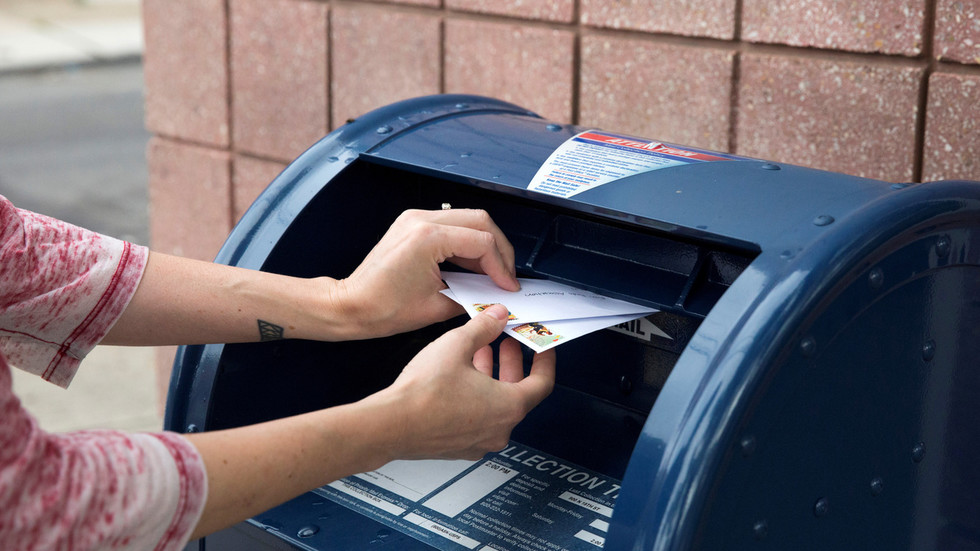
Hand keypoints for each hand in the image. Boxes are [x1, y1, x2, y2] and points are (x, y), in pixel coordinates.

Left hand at [332, 209, 519, 339]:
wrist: (351, 304)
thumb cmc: (381, 308)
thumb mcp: (437, 307)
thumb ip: (472, 296)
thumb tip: (494, 294)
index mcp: (428, 238)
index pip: (483, 243)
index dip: (501, 266)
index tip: (508, 285)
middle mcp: (421, 220)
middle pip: (481, 222)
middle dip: (499, 249)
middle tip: (506, 275)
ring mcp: (415, 218)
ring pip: (468, 219)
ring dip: (485, 244)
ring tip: (492, 272)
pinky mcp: (413, 224)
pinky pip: (451, 226)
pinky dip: (467, 243)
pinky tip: (472, 266)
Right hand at [373, 304, 554, 460]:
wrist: (391, 425)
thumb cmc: (423, 393)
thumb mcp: (457, 345)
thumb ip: (484, 328)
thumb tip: (498, 316)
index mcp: (509, 406)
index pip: (542, 383)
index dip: (544, 360)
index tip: (542, 348)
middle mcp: (499, 429)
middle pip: (519, 394)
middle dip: (513, 365)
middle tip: (506, 343)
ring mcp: (480, 442)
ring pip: (497, 406)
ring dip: (492, 379)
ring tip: (478, 354)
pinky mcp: (460, 447)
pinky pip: (479, 419)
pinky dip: (477, 398)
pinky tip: (459, 379)